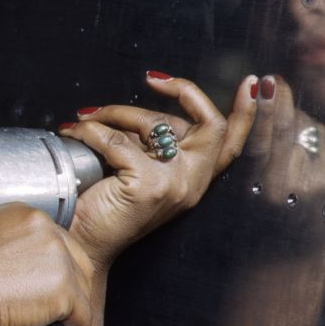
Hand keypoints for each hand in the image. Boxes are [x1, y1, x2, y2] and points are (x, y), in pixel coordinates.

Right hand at [0, 203, 98, 325]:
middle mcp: (45, 229)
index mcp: (22, 214)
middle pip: (77, 261)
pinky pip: (83, 316)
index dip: (56, 265)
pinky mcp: (63, 290)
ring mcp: (58, 258)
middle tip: (57, 308)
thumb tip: (8, 265)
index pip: (57, 239)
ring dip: (76, 309)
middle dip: (72, 286)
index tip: (49, 283)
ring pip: (83, 288)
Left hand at [56, 70, 257, 267]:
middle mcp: (192, 183)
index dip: (246, 111)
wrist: (80, 246)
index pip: (232, 143)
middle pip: (211, 124)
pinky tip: (75, 132)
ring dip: (116, 110)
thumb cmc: (104, 208)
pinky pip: (116, 139)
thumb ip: (152, 143)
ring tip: (88, 117)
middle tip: (153, 80)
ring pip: (155, 122)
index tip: (249, 82)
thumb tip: (141, 108)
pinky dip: (90, 130)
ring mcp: (173, 185)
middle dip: (184, 91)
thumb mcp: (140, 169)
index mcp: (195, 179)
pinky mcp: (146, 186)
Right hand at [227, 74, 324, 251]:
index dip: (259, 108)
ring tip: (280, 130)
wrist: (286, 261)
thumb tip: (255, 98)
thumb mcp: (237, 190)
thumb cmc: (251, 220)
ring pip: (306, 130)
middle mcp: (286, 189)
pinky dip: (311, 137)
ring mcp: (315, 187)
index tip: (257, 81)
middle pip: (286, 127)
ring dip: (294, 119)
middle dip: (280, 98)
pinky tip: (300, 149)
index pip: (258, 141)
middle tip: (272, 80)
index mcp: (255, 189)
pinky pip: (323, 142)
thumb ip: (244, 151)